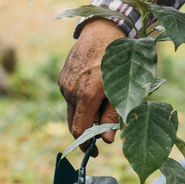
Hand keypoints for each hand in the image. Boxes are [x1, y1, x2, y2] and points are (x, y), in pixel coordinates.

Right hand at [58, 18, 125, 150]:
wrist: (102, 31)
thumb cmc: (118, 60)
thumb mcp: (122, 89)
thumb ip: (114, 115)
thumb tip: (108, 140)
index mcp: (86, 95)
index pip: (79, 130)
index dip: (86, 145)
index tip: (95, 152)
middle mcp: (71, 91)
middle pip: (72, 123)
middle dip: (86, 132)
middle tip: (101, 134)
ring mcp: (64, 84)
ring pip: (72, 110)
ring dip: (84, 114)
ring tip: (102, 103)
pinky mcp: (62, 77)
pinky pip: (69, 97)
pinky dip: (80, 101)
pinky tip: (93, 89)